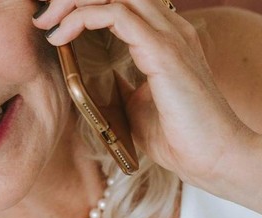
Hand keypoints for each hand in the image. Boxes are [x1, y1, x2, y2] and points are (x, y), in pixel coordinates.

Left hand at [33, 0, 255, 188]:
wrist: (218, 158)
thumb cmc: (183, 138)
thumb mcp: (139, 108)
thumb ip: (122, 88)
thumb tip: (97, 83)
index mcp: (167, 37)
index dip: (86, 4)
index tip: (53, 22)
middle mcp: (171, 27)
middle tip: (44, 17)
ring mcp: (170, 36)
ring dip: (73, 2)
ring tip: (48, 23)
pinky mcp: (164, 51)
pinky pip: (115, 14)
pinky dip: (81, 18)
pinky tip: (61, 36)